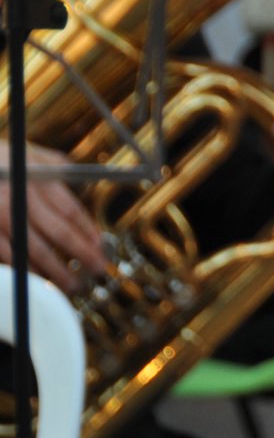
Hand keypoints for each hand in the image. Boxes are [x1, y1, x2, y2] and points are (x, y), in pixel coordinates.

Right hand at [0, 143, 107, 290]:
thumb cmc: (4, 160)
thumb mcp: (32, 154)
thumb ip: (59, 168)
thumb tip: (85, 188)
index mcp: (35, 177)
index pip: (70, 210)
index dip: (88, 232)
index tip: (100, 247)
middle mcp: (18, 196)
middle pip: (57, 232)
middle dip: (81, 254)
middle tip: (98, 269)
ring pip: (31, 249)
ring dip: (54, 270)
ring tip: (71, 284)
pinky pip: (6, 254)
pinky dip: (23, 269)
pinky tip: (36, 278)